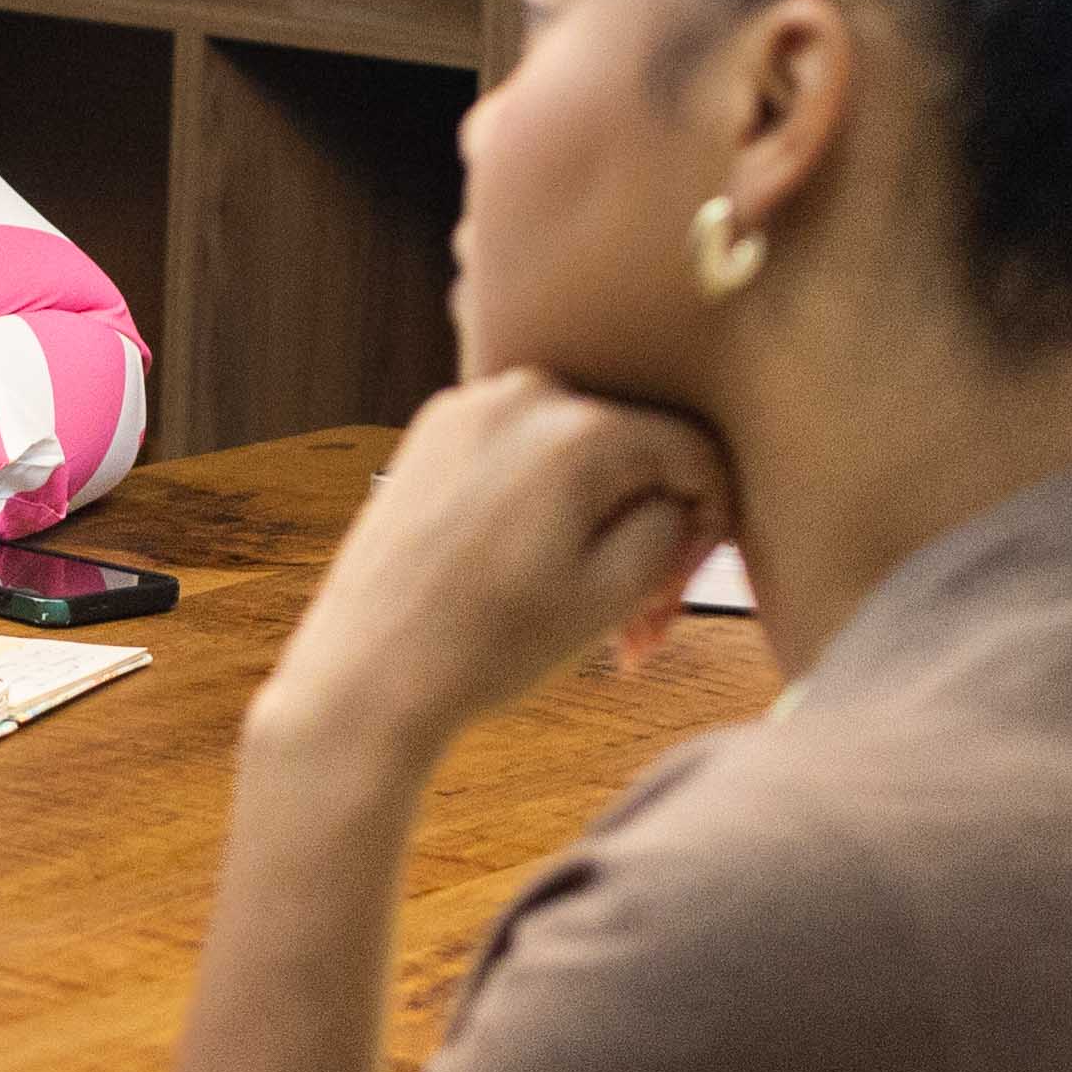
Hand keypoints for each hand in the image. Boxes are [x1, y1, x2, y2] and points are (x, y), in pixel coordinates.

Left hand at [245, 376, 730, 777]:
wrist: (365, 678)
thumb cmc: (490, 646)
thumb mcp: (615, 592)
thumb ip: (675, 524)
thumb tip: (682, 490)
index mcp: (581, 429)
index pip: (695, 453)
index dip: (706, 527)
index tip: (676, 595)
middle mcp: (525, 392)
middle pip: (634, 450)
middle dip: (647, 532)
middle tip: (637, 624)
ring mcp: (471, 405)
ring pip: (577, 454)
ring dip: (595, 522)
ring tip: (582, 611)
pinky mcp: (434, 430)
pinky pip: (522, 453)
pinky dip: (543, 504)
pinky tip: (532, 573)